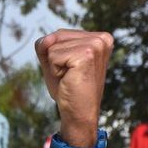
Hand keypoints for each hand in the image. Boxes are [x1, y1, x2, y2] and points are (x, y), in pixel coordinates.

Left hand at [35, 28, 113, 145]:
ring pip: (53, 45)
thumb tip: (46, 39)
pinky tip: (69, 79)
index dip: (57, 54)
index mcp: (100, 38)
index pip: (60, 34)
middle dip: (55, 58)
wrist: (78, 113)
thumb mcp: (53, 60)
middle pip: (56, 37)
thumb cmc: (68, 87)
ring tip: (70, 77)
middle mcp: (102, 38)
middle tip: (70, 75)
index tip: (71, 69)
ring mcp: (96, 45)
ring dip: (55, 65)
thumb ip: (46, 44)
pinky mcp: (86, 54)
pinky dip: (54, 70)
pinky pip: (52, 55)